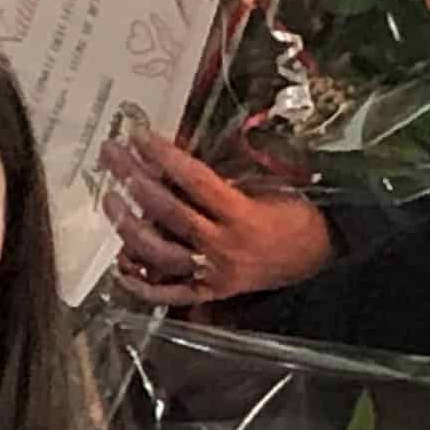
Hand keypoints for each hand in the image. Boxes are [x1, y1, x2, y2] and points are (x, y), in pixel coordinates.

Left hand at [103, 132, 334, 305]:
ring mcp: (214, 274)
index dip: (164, 156)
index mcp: (242, 215)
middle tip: (112, 155)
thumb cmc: (295, 213)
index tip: (138, 135)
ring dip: (129, 226)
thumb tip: (175, 161)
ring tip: (110, 199)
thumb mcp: (269, 186)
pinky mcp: (210, 294)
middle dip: (134, 179)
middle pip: (169, 212)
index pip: (194, 181)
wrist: (319, 254)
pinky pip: (169, 294)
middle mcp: (224, 247)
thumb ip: (225, 180)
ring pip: (160, 253)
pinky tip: (119, 267)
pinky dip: (142, 285)